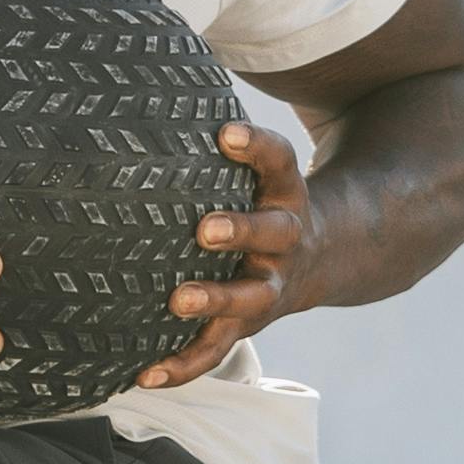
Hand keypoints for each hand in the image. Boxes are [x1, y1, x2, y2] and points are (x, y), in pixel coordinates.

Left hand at [127, 117, 315, 390]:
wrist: (324, 255)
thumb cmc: (261, 198)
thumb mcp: (258, 169)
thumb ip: (214, 141)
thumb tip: (139, 88)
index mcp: (285, 193)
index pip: (279, 161)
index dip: (256, 146)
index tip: (226, 133)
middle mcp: (284, 239)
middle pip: (272, 233)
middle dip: (240, 230)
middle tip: (205, 229)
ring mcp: (269, 286)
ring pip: (249, 299)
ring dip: (214, 300)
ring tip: (178, 300)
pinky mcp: (247, 326)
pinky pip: (216, 350)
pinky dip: (184, 364)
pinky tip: (144, 374)